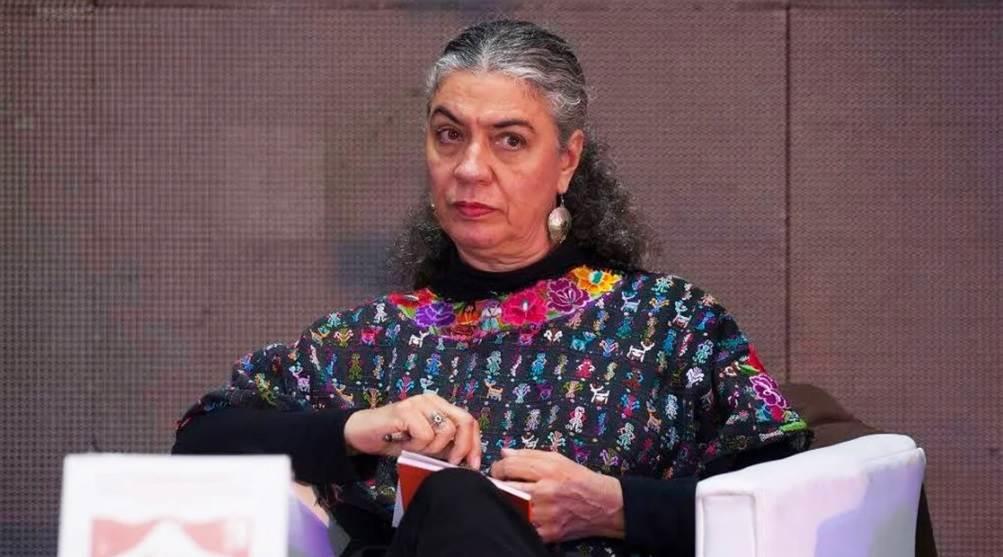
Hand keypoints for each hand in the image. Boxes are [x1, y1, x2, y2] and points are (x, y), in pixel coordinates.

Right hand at [343, 393, 480, 467]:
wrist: (361, 434)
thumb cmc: (394, 439)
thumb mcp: (425, 444)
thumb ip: (445, 446)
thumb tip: (469, 460)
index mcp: (439, 406)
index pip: (468, 421)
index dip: (475, 443)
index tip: (473, 464)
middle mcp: (431, 400)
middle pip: (464, 421)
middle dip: (462, 447)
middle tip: (450, 462)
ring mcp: (418, 403)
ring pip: (445, 431)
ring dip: (432, 448)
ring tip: (414, 448)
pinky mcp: (405, 411)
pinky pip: (425, 434)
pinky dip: (417, 446)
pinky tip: (404, 444)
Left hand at [490, 448, 623, 542]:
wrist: (603, 505)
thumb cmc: (579, 480)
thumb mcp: (558, 459)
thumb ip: (529, 454)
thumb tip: (504, 453)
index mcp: (549, 470)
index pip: (510, 466)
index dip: (498, 467)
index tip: (499, 470)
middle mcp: (546, 492)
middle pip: (506, 487)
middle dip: (497, 484)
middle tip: (498, 483)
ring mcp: (546, 515)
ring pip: (511, 507)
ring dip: (505, 501)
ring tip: (509, 496)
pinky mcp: (548, 533)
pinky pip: (522, 526)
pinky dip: (518, 518)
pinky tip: (521, 513)